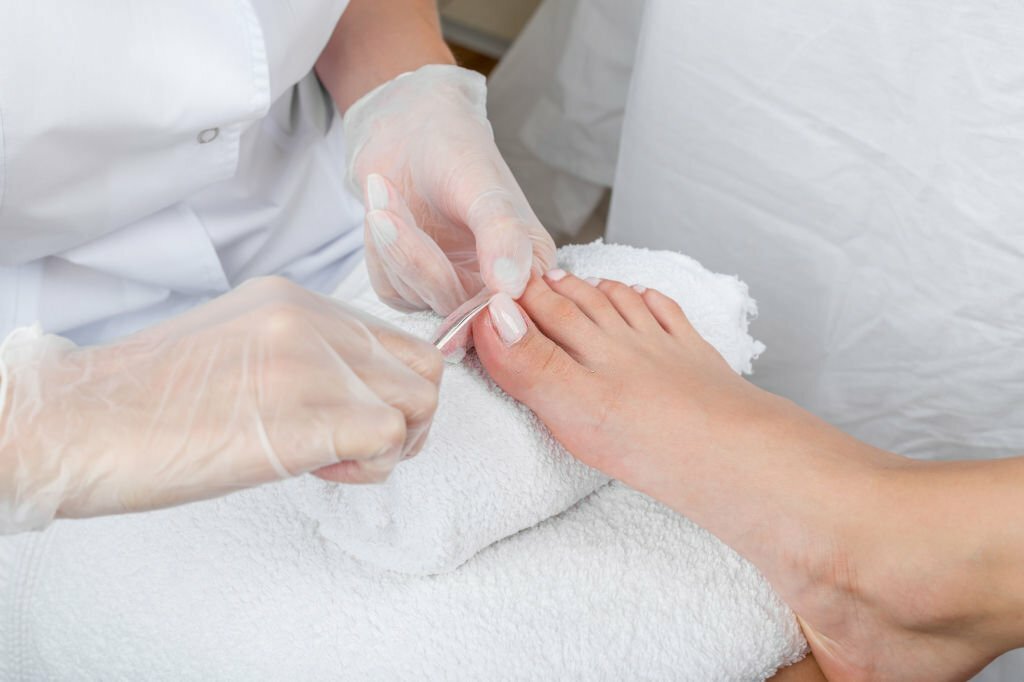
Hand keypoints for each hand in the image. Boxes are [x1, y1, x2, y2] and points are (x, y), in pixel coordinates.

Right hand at [0, 277, 441, 532]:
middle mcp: (312, 320)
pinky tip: (319, 470)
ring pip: (419, 404)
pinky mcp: (307, 416)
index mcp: (295, 300)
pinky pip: (391, 439)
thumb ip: (303, 354)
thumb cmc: (147, 403)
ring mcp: (312, 364)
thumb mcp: (238, 345)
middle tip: (358, 448)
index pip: (394, 340)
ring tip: (331, 459)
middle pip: (423, 369)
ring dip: (391, 446)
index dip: (390, 389)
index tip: (353, 419)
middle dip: (406, 418)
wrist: (78, 423)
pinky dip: (370, 467)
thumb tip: (353, 394)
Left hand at [343, 64, 555, 316]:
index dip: (481, 305)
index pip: (511, 312)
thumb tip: (512, 286)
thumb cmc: (457, 151)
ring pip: (414, 294)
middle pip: (454, 307)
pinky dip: (378, 246)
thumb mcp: (487, 189)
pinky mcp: (409, 290)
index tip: (449, 274)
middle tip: (383, 210)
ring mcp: (448, 294)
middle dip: (414, 257)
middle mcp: (491, 292)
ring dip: (390, 242)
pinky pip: (389, 286)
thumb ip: (503, 236)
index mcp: (530, 271)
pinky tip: (383, 208)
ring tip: (383, 188)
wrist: (409, 132)